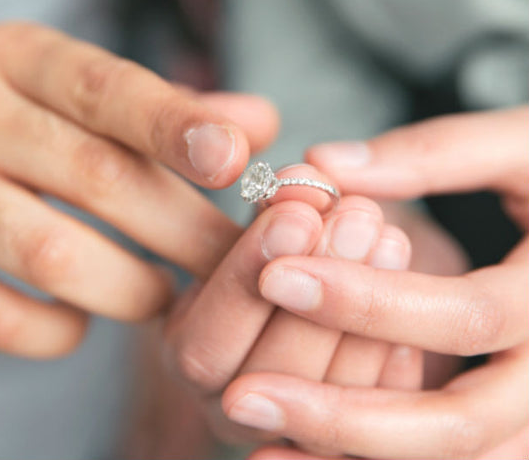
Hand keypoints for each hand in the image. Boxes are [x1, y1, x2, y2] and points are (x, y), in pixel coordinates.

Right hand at [0, 21, 277, 357]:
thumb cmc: (33, 114)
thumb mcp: (87, 87)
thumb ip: (175, 105)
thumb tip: (261, 123)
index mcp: (26, 62)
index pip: (106, 89)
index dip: (175, 126)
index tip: (234, 162)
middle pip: (97, 176)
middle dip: (183, 229)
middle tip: (235, 262)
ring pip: (52, 252)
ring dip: (130, 287)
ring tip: (166, 296)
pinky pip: (0, 313)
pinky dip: (57, 329)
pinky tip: (82, 320)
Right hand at [162, 163, 421, 450]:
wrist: (294, 302)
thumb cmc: (270, 263)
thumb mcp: (260, 234)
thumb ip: (275, 211)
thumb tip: (309, 175)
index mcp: (194, 357)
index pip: (206, 342)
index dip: (247, 279)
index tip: (295, 214)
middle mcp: (235, 405)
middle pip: (271, 374)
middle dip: (319, 287)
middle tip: (357, 216)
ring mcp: (294, 427)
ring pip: (331, 396)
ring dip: (365, 312)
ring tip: (390, 236)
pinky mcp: (343, 433)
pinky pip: (378, 407)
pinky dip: (396, 351)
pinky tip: (414, 296)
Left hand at [221, 107, 528, 458]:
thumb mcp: (520, 149)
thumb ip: (432, 153)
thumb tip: (324, 165)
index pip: (464, 318)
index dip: (366, 302)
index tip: (277, 277)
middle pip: (455, 425)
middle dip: (342, 415)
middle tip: (245, 397)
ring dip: (351, 457)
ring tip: (260, 449)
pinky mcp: (509, 419)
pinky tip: (293, 457)